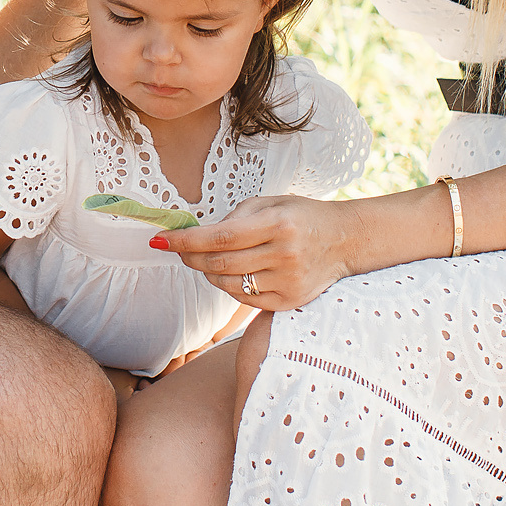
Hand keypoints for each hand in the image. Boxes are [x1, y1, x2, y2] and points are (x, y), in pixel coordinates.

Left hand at [153, 194, 358, 310]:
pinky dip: (229, 285)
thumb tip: (198, 235)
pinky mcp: (288, 302)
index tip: (160, 239)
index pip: (220, 237)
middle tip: (177, 248)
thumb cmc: (302, 216)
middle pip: (219, 264)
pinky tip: (232, 271)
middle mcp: (284, 255)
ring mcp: (288, 282)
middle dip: (189, 257)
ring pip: (227, 284)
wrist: (345, 240)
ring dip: (207, 272)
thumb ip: (235, 217)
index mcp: (278, 224)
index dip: (185, 240)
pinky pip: (243, 299)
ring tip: (207, 258)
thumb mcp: (271, 202)